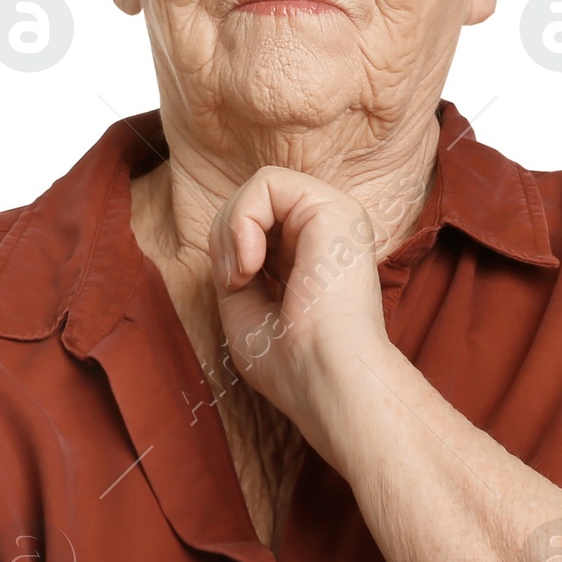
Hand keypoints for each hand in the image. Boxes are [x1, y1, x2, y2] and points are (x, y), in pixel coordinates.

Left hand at [208, 165, 393, 440]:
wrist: (327, 379)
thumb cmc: (293, 362)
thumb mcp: (246, 308)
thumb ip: (237, 265)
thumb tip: (228, 236)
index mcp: (317, 253)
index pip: (260, 223)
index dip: (231, 247)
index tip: (233, 287)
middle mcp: (330, 231)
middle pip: (257, 202)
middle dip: (225, 237)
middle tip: (234, 281)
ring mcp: (336, 215)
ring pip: (260, 186)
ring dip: (232, 229)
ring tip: (242, 273)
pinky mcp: (333, 207)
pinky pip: (268, 182)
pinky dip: (243, 219)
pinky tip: (251, 262)